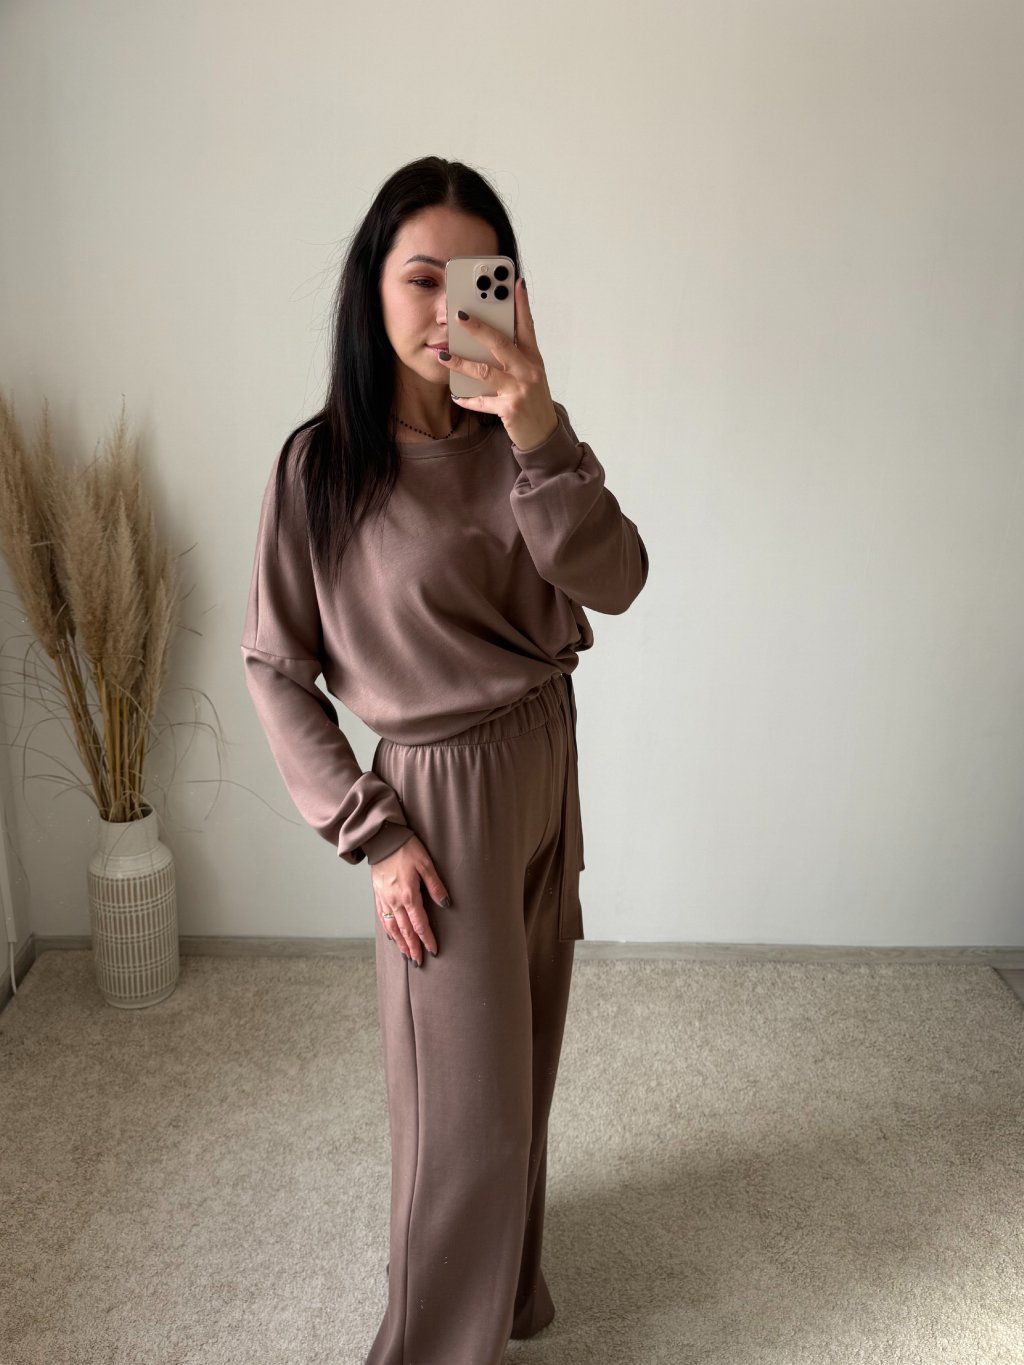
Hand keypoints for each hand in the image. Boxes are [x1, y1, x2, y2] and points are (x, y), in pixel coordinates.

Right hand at [371, 834, 448, 965]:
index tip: (433, 950)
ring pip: (392, 927)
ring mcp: (384, 899)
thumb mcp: (426, 863)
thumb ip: (435, 885)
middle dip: (413, 947)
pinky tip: (392, 936)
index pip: (419, 924)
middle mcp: (394, 901)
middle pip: (405, 930)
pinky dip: (388, 930)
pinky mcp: (378, 895)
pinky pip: (382, 918)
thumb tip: (445, 904)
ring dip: (400, 943)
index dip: (427, 939)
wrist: (382, 839)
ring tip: (407, 955)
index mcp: (408, 895)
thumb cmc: (406, 849)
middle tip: (419, 962)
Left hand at [437, 276, 559, 450]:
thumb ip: (515, 355)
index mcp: (534, 359)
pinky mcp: (510, 409)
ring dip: (462, 363)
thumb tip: (491, 336)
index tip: (514, 282)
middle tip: (459, 315)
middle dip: (478, 328)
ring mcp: (520, 390)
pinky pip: (482, 401)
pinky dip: (467, 399)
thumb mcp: (530, 374)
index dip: (521, 303)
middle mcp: (529, 371)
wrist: (543, 435)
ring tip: (444, 355)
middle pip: (501, 343)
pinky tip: (456, 394)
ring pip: (485, 371)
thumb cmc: (533, 401)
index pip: (527, 326)